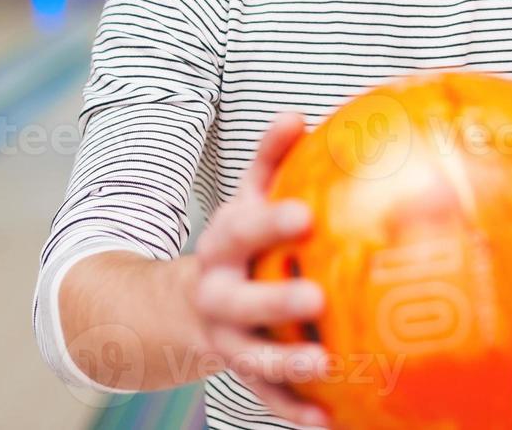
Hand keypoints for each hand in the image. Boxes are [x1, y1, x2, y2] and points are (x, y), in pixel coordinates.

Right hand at [190, 111, 331, 427]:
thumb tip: (298, 113)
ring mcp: (228, 340)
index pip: (242, 230)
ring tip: (327, 365)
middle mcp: (218, 295)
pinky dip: (295, 411)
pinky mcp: (242, 374)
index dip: (269, 223)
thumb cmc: (238, 242)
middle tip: (316, 299)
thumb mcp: (245, 200)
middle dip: (276, 302)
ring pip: (253, 358)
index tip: (304, 216)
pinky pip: (268, 398)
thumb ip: (270, 159)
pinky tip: (330, 422)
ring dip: (288, 367)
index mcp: (221, 246)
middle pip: (242, 301)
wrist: (180, 306)